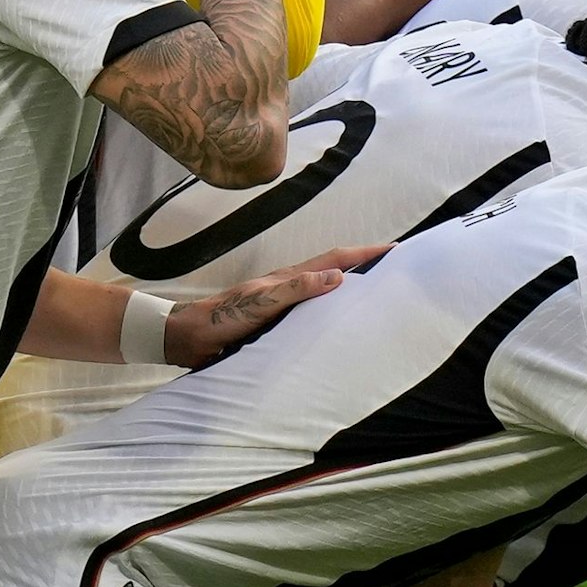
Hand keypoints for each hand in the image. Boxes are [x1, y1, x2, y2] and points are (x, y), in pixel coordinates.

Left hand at [161, 244, 388, 368]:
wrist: (190, 338)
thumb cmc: (223, 318)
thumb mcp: (261, 301)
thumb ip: (296, 289)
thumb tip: (338, 276)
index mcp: (290, 278)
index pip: (335, 260)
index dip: (365, 253)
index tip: (394, 249)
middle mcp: (291, 288)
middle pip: (336, 272)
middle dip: (365, 267)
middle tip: (396, 271)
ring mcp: (285, 306)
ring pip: (326, 294)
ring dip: (351, 290)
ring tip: (378, 298)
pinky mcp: (278, 324)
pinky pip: (314, 315)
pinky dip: (333, 314)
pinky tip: (340, 329)